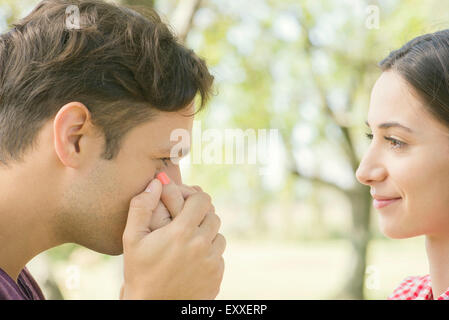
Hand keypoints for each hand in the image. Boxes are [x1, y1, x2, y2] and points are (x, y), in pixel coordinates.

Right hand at [121, 177, 224, 298]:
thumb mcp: (132, 239)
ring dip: (207, 236)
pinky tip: (192, 261)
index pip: (203, 200)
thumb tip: (156, 183)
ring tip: (188, 244)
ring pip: (219, 236)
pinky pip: (220, 256)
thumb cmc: (139, 272)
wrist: (152, 308)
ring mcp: (212, 262)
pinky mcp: (217, 276)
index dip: (194, 198)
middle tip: (185, 224)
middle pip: (213, 216)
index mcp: (182, 232)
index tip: (185, 204)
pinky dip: (209, 255)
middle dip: (200, 217)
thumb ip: (141, 206)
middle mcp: (201, 245)